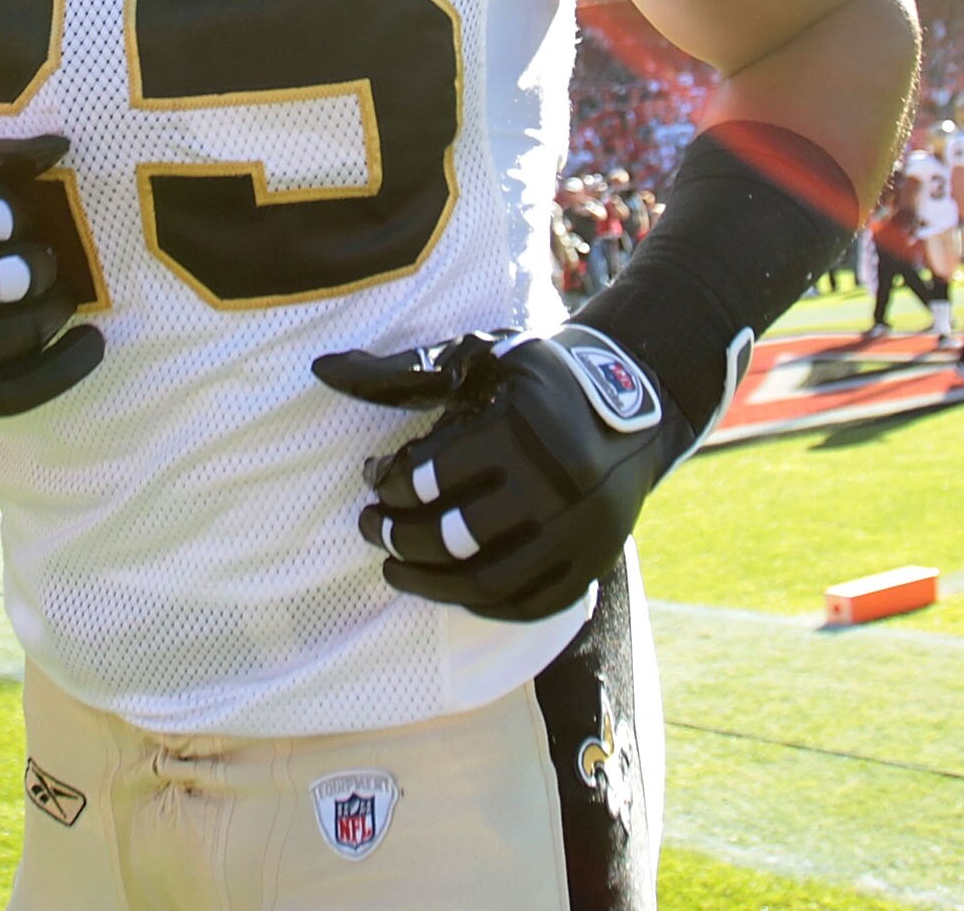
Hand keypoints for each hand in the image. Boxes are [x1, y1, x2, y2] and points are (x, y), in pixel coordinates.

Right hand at [0, 135, 100, 419]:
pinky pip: (14, 392)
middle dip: (40, 265)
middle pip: (12, 279)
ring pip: (19, 334)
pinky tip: (91, 342)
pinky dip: (65, 368)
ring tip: (57, 298)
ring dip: (56, 309)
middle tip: (40, 263)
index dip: (15, 216)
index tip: (13, 224)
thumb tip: (58, 148)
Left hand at [313, 325, 686, 623]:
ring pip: (490, 583)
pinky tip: (450, 589)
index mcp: (526, 428)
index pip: (436, 478)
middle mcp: (559, 484)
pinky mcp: (595, 561)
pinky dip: (483, 606)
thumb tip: (324, 367)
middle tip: (370, 527)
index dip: (392, 486)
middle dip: (398, 537)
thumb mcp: (482, 358)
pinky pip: (531, 606)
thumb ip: (406, 371)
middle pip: (457, 538)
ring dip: (429, 584)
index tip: (374, 482)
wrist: (639, 397)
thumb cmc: (543, 377)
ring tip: (394, 568)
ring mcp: (582, 531)